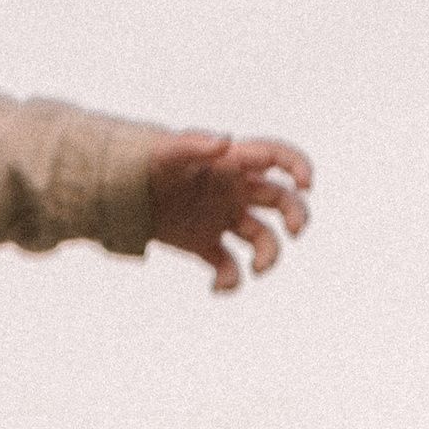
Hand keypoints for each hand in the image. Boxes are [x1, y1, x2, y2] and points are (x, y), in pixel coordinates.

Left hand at [146, 132, 312, 291]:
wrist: (122, 190)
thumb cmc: (148, 162)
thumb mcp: (168, 152)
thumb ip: (196, 145)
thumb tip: (226, 141)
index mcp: (233, 164)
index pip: (276, 157)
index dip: (299, 167)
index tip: (307, 185)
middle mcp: (236, 191)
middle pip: (282, 201)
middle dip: (297, 216)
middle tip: (295, 232)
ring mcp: (223, 218)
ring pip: (262, 238)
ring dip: (268, 256)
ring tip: (257, 270)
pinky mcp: (205, 243)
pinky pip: (228, 265)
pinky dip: (229, 280)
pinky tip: (217, 287)